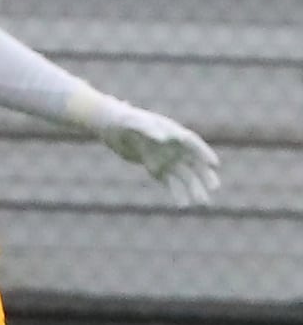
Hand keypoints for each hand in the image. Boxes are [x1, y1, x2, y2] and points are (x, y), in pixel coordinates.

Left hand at [96, 100, 220, 206]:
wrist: (110, 127)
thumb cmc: (123, 119)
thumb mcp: (133, 121)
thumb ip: (148, 128)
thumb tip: (164, 137)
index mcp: (171, 131)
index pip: (192, 141)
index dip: (204, 152)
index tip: (214, 164)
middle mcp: (172, 146)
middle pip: (194, 161)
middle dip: (205, 175)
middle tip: (214, 187)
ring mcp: (165, 159)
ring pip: (185, 175)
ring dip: (194, 188)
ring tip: (203, 202)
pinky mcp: (156, 169)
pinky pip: (170, 183)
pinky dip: (177, 193)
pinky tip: (182, 205)